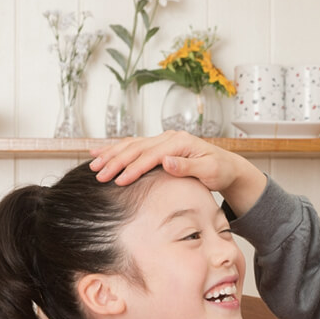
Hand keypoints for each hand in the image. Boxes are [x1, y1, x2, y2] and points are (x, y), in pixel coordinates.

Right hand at [89, 131, 267, 213]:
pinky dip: (115, 150)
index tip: (119, 181)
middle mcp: (169, 138)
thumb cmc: (220, 170)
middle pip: (136, 148)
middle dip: (115, 161)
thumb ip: (188, 167)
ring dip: (110, 155)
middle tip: (98, 175)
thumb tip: (167, 162)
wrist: (227, 166)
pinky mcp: (158, 146)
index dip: (133, 168)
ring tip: (92, 165)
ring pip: (130, 145)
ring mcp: (162, 140)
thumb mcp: (210, 171)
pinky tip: (99, 153)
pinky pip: (133, 146)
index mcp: (180, 142)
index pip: (151, 156)